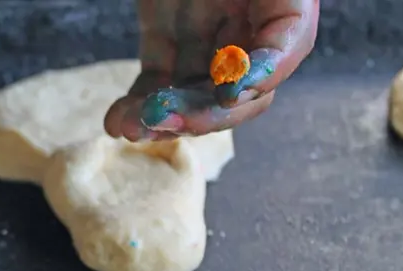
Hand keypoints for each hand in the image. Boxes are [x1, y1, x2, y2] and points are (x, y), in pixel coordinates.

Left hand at [105, 0, 318, 140]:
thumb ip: (260, 6)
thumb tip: (240, 60)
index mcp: (283, 0)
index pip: (287, 48)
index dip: (263, 76)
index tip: (230, 90)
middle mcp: (248, 25)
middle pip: (238, 90)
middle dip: (202, 112)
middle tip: (162, 119)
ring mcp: (207, 36)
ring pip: (192, 96)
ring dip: (161, 119)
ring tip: (128, 126)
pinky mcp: (168, 41)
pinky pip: (157, 83)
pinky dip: (137, 105)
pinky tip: (116, 122)